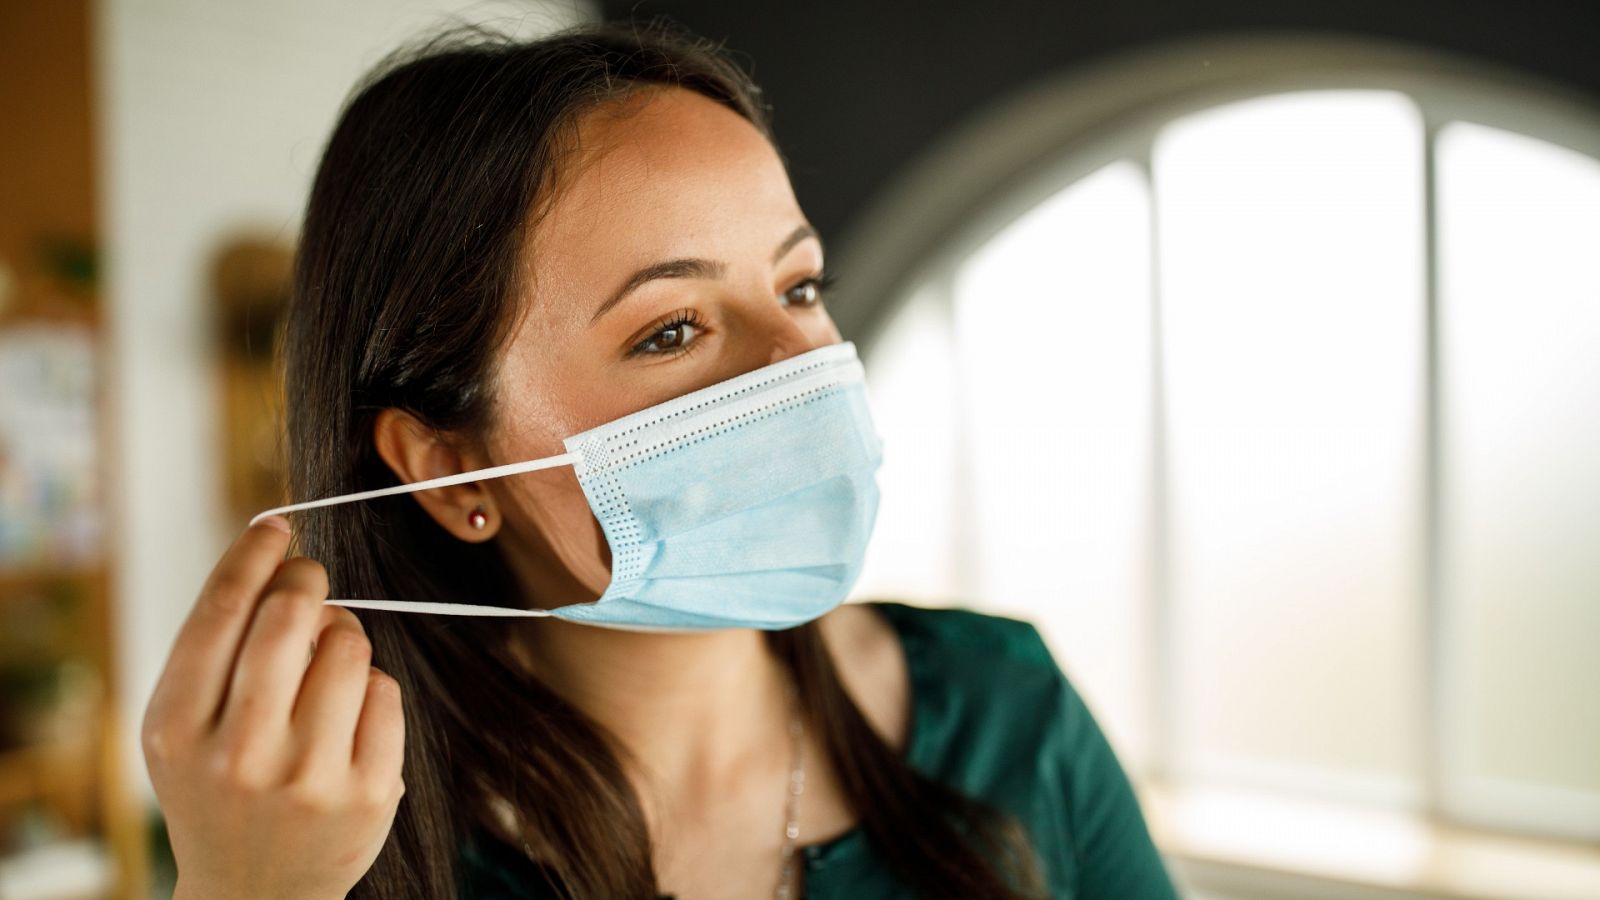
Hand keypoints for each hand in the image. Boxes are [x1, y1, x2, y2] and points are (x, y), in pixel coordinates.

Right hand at [142, 517, 404, 899]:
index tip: (277, 525)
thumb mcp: (184, 728)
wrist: (254, 892)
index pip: (222, 611)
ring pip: (348, 646)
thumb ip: (216, 650)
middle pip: (289, 615)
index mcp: (177, 729)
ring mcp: (308, 777)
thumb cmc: (219, 785)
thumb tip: (277, 553)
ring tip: (323, 665)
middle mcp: (239, 754)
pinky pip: (384, 691)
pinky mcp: (368, 793)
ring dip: (342, 636)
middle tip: (310, 580)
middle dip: (306, 581)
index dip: (254, 554)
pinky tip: (346, 718)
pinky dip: (369, 688)